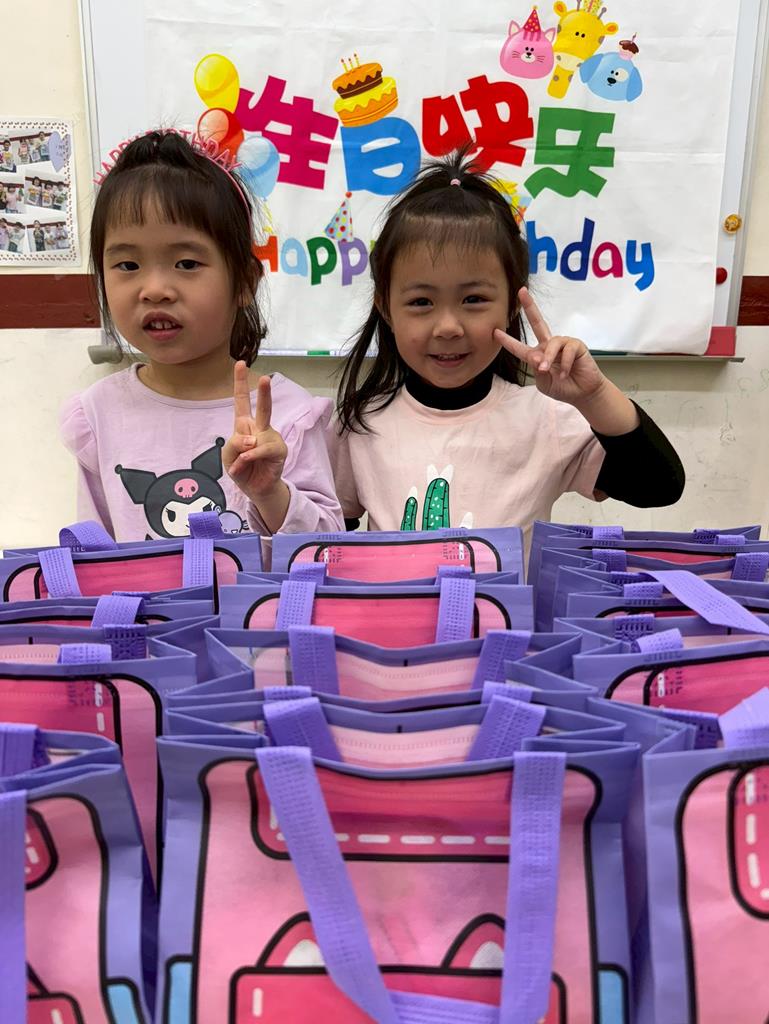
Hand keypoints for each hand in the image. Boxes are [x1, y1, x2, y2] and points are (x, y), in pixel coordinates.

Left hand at [223, 361, 288, 502]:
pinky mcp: (279, 450)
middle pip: (262, 407)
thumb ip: (234, 443)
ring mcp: (271, 438)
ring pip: (256, 436)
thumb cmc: (241, 468)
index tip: (240, 363)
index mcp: (244, 425)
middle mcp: (260, 427)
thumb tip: (252, 439)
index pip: (241, 400)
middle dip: (264, 393)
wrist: (255, 488)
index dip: (239, 382)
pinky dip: (249, 458)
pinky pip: (261, 449)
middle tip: (265, 379)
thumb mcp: (227, 455)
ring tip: (241, 462)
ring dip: (243, 452)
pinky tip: (244, 464)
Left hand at [494, 287, 604, 405]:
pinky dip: (565, 364)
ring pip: (551, 343)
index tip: (495, 332)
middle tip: (522, 292)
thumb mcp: (544, 383)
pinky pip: (567, 349)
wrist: (582, 393)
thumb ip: (537, 371)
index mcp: (538, 355)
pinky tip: (566, 373)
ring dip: (548, 357)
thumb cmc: (563, 388)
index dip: (508, 341)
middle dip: (530, 306)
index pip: (520, 347)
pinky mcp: (577, 345)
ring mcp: (563, 344)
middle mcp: (549, 346)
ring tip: (548, 370)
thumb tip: (538, 358)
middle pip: (538, 322)